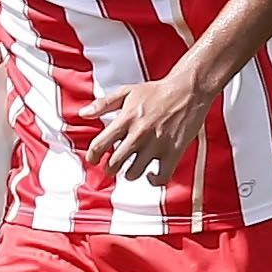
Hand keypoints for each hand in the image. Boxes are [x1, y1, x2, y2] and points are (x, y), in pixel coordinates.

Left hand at [81, 67, 210, 183]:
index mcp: (126, 119)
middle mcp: (139, 134)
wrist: (188, 90)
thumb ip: (103, 103)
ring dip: (129, 174)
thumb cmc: (157, 92)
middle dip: (109, 169)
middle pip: (114, 164)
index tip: (94, 159)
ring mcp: (156, 144)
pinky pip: (160, 177)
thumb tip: (83, 114)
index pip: (99, 145)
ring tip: (131, 169)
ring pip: (133, 173)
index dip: (92, 156)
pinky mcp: (173, 152)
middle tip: (112, 167)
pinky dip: (154, 180)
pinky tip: (152, 174)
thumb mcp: (127, 92)